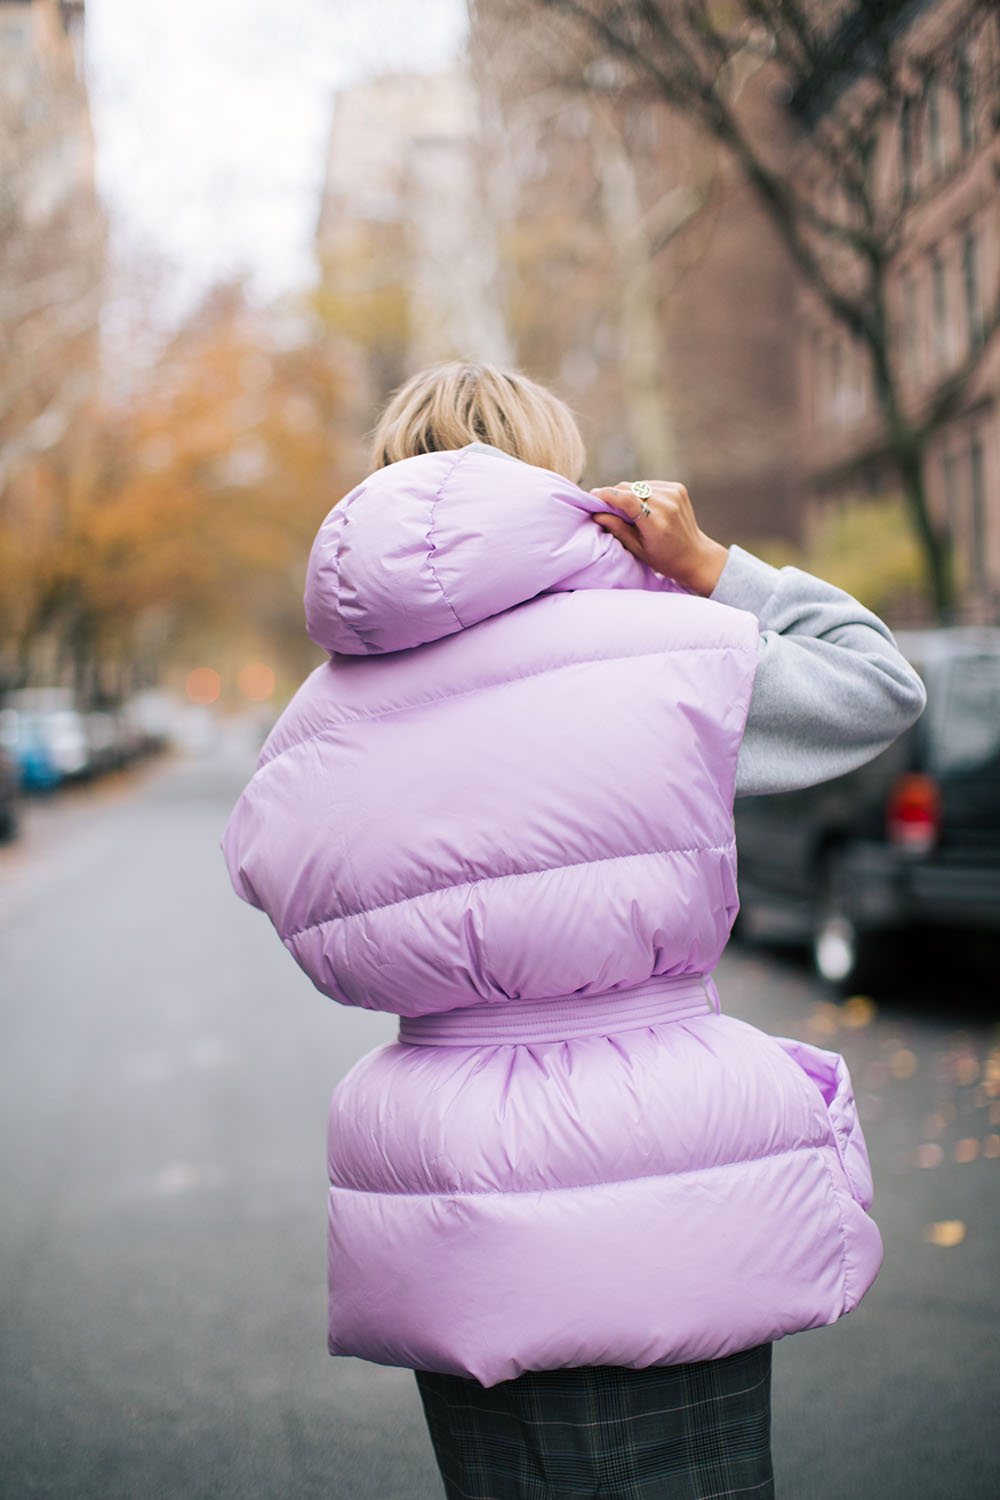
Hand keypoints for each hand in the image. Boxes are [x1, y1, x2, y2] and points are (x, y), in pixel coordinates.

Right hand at [590, 480, 728, 596]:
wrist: (694, 555)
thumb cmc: (663, 558)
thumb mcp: (637, 549)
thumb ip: (618, 529)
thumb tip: (597, 514)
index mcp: (657, 523)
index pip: (627, 499)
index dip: (607, 495)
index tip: (592, 495)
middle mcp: (667, 504)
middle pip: (630, 488)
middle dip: (615, 495)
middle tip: (605, 506)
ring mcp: (675, 493)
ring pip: (639, 484)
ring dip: (628, 493)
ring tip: (626, 510)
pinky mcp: (678, 488)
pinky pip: (650, 484)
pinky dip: (641, 492)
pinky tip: (643, 506)